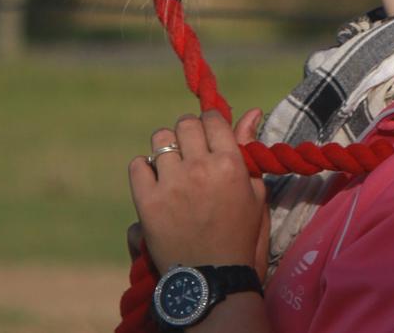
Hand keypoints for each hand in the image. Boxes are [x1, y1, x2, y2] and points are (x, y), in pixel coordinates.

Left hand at [128, 109, 267, 273]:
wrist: (213, 283)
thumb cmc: (240, 238)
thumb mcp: (255, 195)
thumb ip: (249, 150)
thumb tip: (251, 111)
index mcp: (230, 164)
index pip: (212, 118)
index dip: (210, 124)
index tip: (208, 136)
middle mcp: (200, 168)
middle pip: (185, 124)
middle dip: (188, 134)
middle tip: (191, 154)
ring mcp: (172, 184)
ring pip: (160, 140)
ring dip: (167, 149)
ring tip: (173, 168)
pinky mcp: (148, 202)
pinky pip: (138, 165)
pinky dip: (144, 170)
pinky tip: (156, 183)